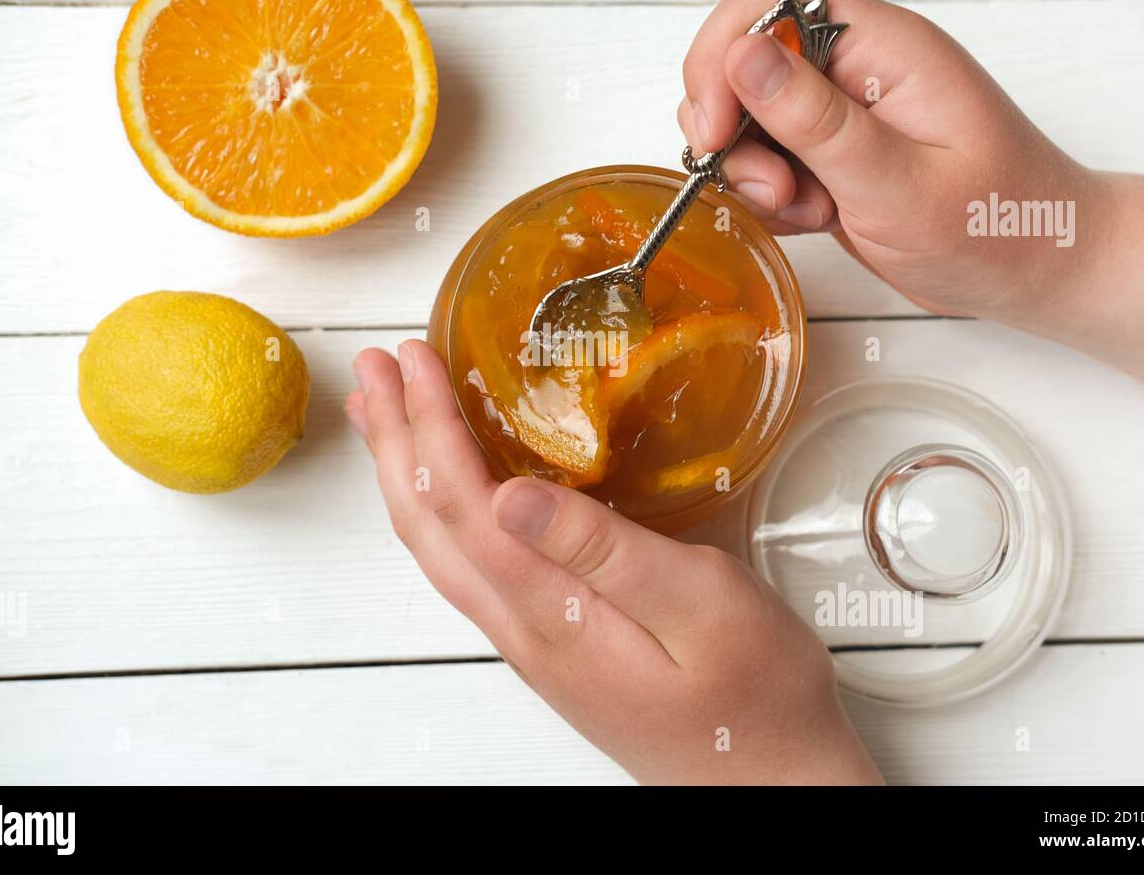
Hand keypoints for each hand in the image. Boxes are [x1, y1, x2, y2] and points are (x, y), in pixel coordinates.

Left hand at [346, 340, 881, 784]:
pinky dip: (442, 510)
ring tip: (387, 417)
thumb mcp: (701, 605)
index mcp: (549, 610)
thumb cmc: (755, 696)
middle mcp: (520, 628)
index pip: (460, 501)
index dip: (428, 423)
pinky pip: (468, 565)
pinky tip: (455, 491)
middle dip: (394, 440)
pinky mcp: (553, 645)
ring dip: (407, 474)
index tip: (413, 358)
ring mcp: (531, 641)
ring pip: (439, 548)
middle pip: (428, 524)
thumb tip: (508, 494)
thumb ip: (604, 550)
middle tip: (374, 369)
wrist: (769, 785)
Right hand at [678, 0, 1105, 322]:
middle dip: (730, 126)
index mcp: (882, 46)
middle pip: (741, 57)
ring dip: (751, 168)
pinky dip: (770, 193)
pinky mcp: (831, 150)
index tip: (715, 132)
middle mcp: (856, 65)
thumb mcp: (898, 183)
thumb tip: (743, 53)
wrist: (1037, 269)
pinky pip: (766, 156)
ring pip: (745, 114)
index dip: (722, 58)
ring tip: (806, 208)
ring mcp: (841, 109)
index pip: (765, 4)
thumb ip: (816, 121)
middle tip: (770, 187)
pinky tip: (815, 218)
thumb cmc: (995, 225)